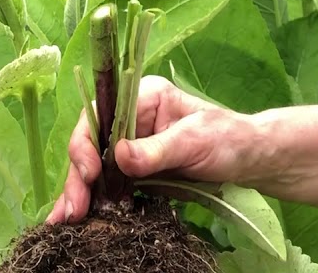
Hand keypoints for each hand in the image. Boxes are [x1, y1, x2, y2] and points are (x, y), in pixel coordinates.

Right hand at [46, 75, 257, 223]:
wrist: (250, 161)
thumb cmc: (230, 139)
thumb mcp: (196, 142)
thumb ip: (158, 150)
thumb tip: (119, 156)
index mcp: (145, 97)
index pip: (102, 115)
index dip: (87, 142)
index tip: (89, 172)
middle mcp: (133, 118)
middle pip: (91, 145)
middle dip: (78, 177)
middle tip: (71, 211)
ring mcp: (132, 146)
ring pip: (95, 168)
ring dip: (79, 193)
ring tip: (67, 221)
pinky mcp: (136, 171)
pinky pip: (109, 185)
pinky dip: (95, 201)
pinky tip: (81, 220)